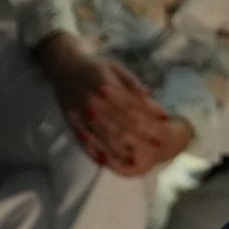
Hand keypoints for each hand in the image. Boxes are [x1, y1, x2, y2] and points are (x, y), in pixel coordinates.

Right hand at [39, 36, 188, 175]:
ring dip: (122, 149)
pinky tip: (107, 162)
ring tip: (137, 160)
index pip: (132, 105)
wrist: (63, 67)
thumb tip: (150, 95)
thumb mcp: (115, 68)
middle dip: (141, 135)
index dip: (149, 115)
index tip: (165, 123)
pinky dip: (96, 152)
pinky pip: (85, 141)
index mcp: (107, 86)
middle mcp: (95, 102)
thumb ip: (132, 82)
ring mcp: (83, 115)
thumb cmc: (95, 67)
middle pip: (121, 123)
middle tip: (158, 145)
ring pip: (104, 136)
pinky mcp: (73, 123)